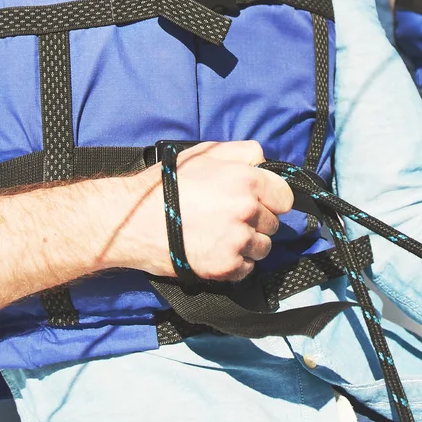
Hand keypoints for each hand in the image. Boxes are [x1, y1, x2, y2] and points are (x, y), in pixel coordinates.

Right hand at [119, 141, 294, 283]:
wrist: (136, 221)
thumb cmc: (167, 185)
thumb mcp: (205, 153)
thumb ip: (242, 152)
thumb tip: (264, 161)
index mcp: (247, 180)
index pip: (285, 197)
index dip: (271, 199)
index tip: (257, 203)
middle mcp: (247, 211)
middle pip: (273, 223)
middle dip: (256, 221)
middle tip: (228, 218)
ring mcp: (238, 241)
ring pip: (263, 248)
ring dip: (248, 244)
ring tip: (221, 235)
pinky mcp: (226, 266)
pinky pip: (247, 268)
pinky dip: (235, 263)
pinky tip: (214, 250)